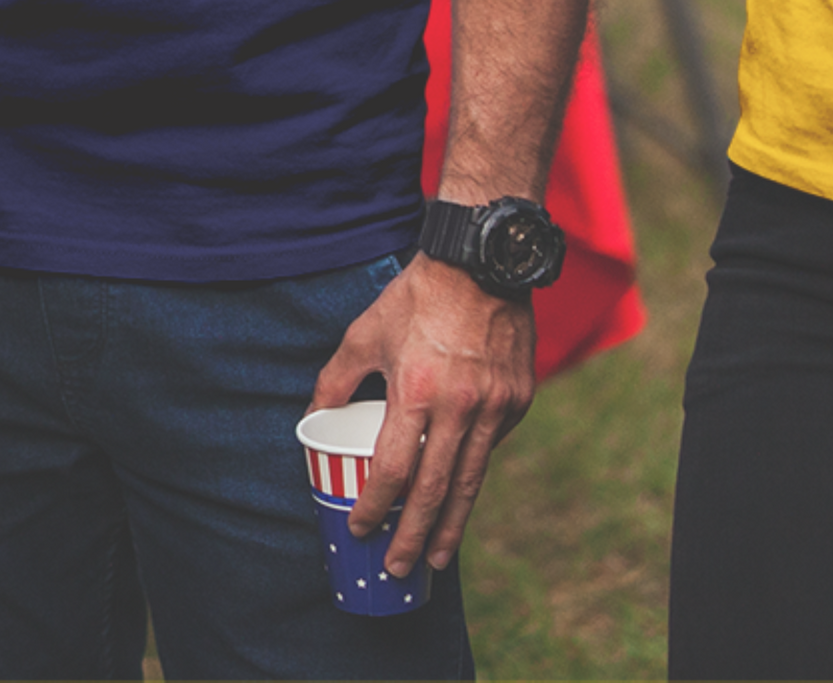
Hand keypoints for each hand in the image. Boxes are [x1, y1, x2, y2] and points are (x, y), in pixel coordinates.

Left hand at [312, 255, 535, 577]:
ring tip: (437, 558)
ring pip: (471, 481)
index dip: (377, 506)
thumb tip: (314, 417)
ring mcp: (495, 407)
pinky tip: (457, 494)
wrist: (482, 262)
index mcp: (417, 391)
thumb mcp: (364, 332)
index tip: (361, 529)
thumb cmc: (416, 297)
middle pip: (435, 489)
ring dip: (452, 525)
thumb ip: (336, 378)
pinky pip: (490, 448)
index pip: (394, 469)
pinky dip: (471, 474)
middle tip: (398, 569)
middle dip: (414, 535)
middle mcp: (460, 407)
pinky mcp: (518, 401)